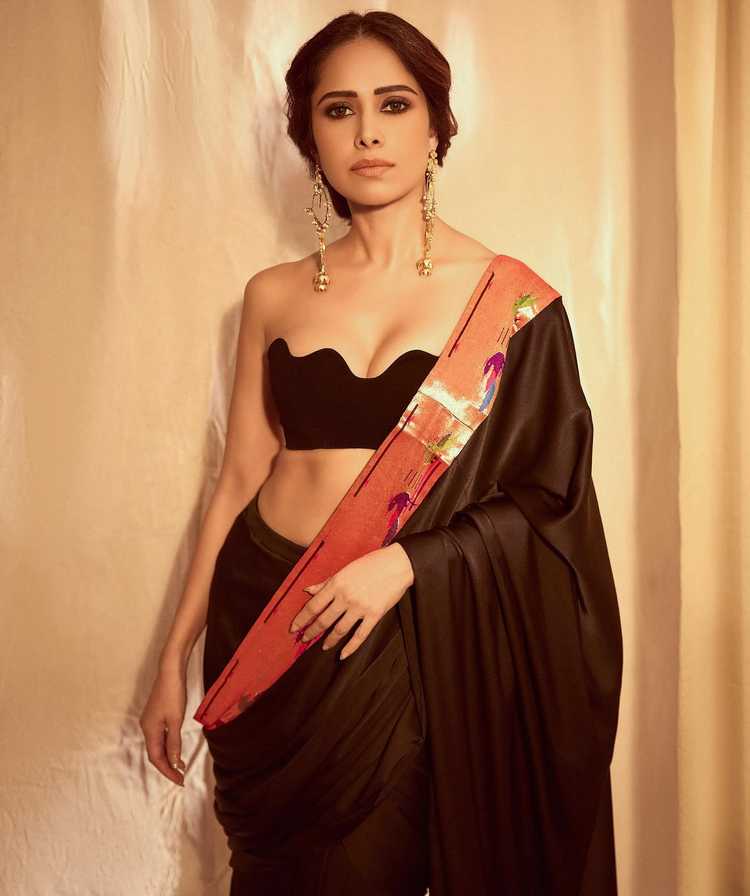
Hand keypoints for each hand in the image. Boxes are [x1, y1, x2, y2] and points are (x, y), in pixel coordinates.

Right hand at [139, 665, 187, 786]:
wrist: (170, 671)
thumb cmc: (173, 693)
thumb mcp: (175, 720)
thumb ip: (174, 742)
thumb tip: (173, 762)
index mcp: (149, 730)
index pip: (156, 758)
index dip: (167, 771)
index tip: (179, 781)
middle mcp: (146, 727)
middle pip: (155, 754)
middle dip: (167, 767)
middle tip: (181, 777)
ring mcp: (150, 721)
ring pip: (157, 745)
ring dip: (168, 757)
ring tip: (180, 767)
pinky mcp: (156, 715)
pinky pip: (160, 736)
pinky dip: (168, 745)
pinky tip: (176, 748)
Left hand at [289, 543, 414, 659]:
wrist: (397, 564)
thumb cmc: (371, 564)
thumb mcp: (345, 570)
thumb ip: (326, 583)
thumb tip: (308, 590)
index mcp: (336, 584)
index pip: (313, 606)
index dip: (302, 619)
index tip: (294, 628)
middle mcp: (345, 597)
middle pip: (324, 620)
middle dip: (312, 632)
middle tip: (304, 639)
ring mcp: (360, 607)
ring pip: (339, 630)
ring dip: (329, 640)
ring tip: (324, 646)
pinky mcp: (374, 615)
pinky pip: (360, 635)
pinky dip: (350, 647)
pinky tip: (342, 655)